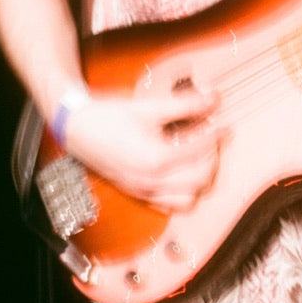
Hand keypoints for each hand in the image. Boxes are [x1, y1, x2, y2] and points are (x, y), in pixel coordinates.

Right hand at [64, 86, 222, 210]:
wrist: (75, 127)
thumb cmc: (108, 115)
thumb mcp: (149, 105)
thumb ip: (186, 103)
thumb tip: (213, 98)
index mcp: (156, 159)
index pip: (201, 150)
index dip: (217, 134)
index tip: (225, 124)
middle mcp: (151, 181)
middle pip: (201, 179)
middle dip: (211, 157)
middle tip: (210, 136)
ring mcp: (143, 191)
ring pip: (189, 199)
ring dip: (199, 178)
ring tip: (197, 154)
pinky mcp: (137, 194)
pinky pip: (169, 204)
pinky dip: (182, 191)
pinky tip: (180, 169)